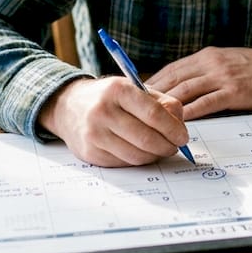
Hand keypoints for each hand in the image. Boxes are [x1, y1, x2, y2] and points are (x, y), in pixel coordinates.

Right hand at [38, 76, 189, 166]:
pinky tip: (141, 152)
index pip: (154, 114)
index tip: (183, 136)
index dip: (174, 129)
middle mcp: (103, 111)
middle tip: (174, 147)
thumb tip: (180, 123)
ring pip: (136, 155)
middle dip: (167, 146)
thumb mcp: (135, 89)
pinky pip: (123, 163)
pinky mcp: (89, 153)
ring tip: (160, 150)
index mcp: (118, 90)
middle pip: (146, 139)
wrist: (68, 106)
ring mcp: (94, 134)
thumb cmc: (109, 97)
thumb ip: (162, 102)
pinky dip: (138, 160)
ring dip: (154, 156)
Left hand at [145, 45, 251, 119]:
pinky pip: (206, 103)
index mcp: (206, 56)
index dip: (151, 82)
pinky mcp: (234, 91)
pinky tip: (177, 123)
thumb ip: (206, 71)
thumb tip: (183, 87)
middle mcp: (210, 63)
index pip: (171, 69)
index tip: (135, 96)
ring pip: (185, 91)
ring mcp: (221, 77)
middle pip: (172, 79)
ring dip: (166, 105)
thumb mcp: (227, 61)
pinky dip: (189, 113)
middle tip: (133, 111)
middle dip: (151, 95)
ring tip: (149, 119)